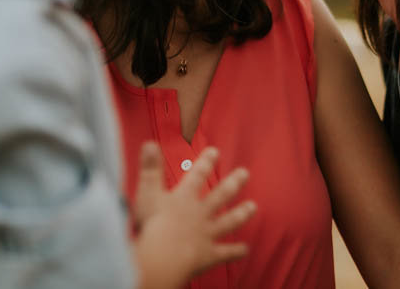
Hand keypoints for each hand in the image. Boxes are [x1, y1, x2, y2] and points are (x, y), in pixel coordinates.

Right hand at [131, 143, 254, 288]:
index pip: (196, 176)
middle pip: (220, 196)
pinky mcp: (208, 255)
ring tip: (253, 207)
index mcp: (184, 198)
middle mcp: (199, 214)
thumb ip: (150, 169)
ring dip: (241, 214)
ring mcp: (206, 234)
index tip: (215, 151)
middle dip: (233, 184)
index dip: (205, 162)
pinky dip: (235, 252)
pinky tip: (245, 250)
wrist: (163, 256)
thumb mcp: (147, 193)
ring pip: (228, 222)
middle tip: (245, 173)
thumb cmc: (152, 225)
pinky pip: (225, 253)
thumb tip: (150, 143)